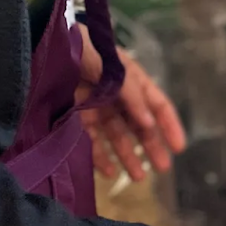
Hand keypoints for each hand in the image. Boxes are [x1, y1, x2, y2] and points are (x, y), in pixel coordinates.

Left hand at [75, 25, 185, 182]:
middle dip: (151, 146)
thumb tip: (149, 123)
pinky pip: (92, 141)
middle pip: (139, 124)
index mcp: (131, 80)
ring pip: (117, 136)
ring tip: (138, 178)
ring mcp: (97, 107)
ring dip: (128, 156)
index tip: (178, 148)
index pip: (156, 104)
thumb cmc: (82, 50)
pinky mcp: (76, 117)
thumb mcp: (112, 67)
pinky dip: (100, 157)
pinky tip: (109, 173)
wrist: (46, 47)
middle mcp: (117, 96)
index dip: (169, 125)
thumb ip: (131, 94)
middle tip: (163, 169)